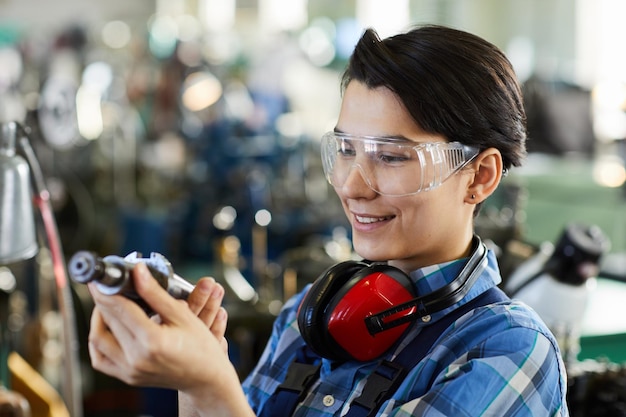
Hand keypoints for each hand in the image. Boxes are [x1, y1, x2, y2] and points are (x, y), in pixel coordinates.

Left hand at [88, 263, 253, 415]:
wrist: (206, 378)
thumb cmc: (201, 347)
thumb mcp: (182, 315)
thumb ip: (156, 293)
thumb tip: (138, 271)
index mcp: (153, 341)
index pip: (120, 308)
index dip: (107, 290)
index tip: (100, 278)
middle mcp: (137, 358)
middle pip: (106, 321)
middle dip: (103, 299)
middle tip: (106, 286)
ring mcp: (130, 371)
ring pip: (97, 340)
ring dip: (97, 318)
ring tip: (108, 304)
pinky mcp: (128, 377)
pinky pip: (100, 359)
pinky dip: (98, 341)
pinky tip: (108, 327)